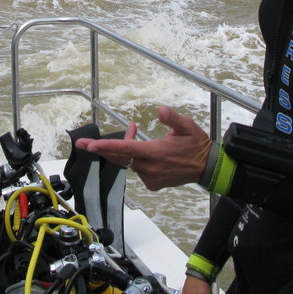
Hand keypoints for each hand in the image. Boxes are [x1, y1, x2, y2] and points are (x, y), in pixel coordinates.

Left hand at [74, 106, 211, 190]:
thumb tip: (161, 110)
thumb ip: (173, 118)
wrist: (207, 168)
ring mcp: (151, 177)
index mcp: (156, 152)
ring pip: (129, 162)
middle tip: (85, 144)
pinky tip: (144, 150)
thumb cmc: (197, 146)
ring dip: (126, 148)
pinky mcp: (153, 183)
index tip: (89, 146)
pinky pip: (138, 170)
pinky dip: (136, 159)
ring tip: (133, 131)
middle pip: (121, 156)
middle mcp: (150, 166)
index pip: (125, 149)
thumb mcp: (188, 126)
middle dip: (104, 148)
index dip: (105, 147)